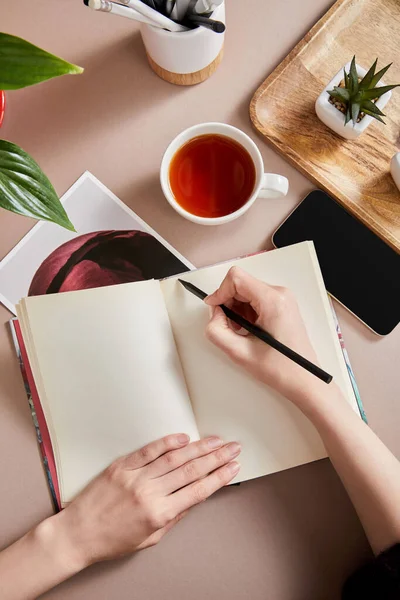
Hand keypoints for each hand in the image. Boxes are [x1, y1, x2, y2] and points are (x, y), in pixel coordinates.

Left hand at [52, 434, 240, 567]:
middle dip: (217, 457)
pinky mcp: (122, 465)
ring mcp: (135, 476)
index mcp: (159, 513)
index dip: (219, 477)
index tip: (233, 467)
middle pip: (191, 469)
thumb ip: (175, 516)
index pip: (198, 490)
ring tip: (216, 440)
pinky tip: (183, 437)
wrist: (77, 534)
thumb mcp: (150, 537)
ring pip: (174, 457)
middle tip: (233, 448)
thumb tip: (195, 497)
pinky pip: (149, 450)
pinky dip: (167, 442)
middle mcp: (149, 491)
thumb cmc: (111, 540)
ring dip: (199, 447)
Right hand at [205, 267, 324, 408]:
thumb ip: (217, 331)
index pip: (236, 278)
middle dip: (228, 304)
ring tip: (241, 332)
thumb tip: (214, 314)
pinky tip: (249, 331)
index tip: (214, 308)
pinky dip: (246, 313)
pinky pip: (255, 300)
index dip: (220, 292)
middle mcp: (280, 295)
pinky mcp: (282, 306)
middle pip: (241, 284)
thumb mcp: (239, 352)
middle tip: (229, 327)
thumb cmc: (282, 368)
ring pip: (246, 292)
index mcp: (273, 301)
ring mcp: (283, 299)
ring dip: (237, 310)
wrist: (304, 379)